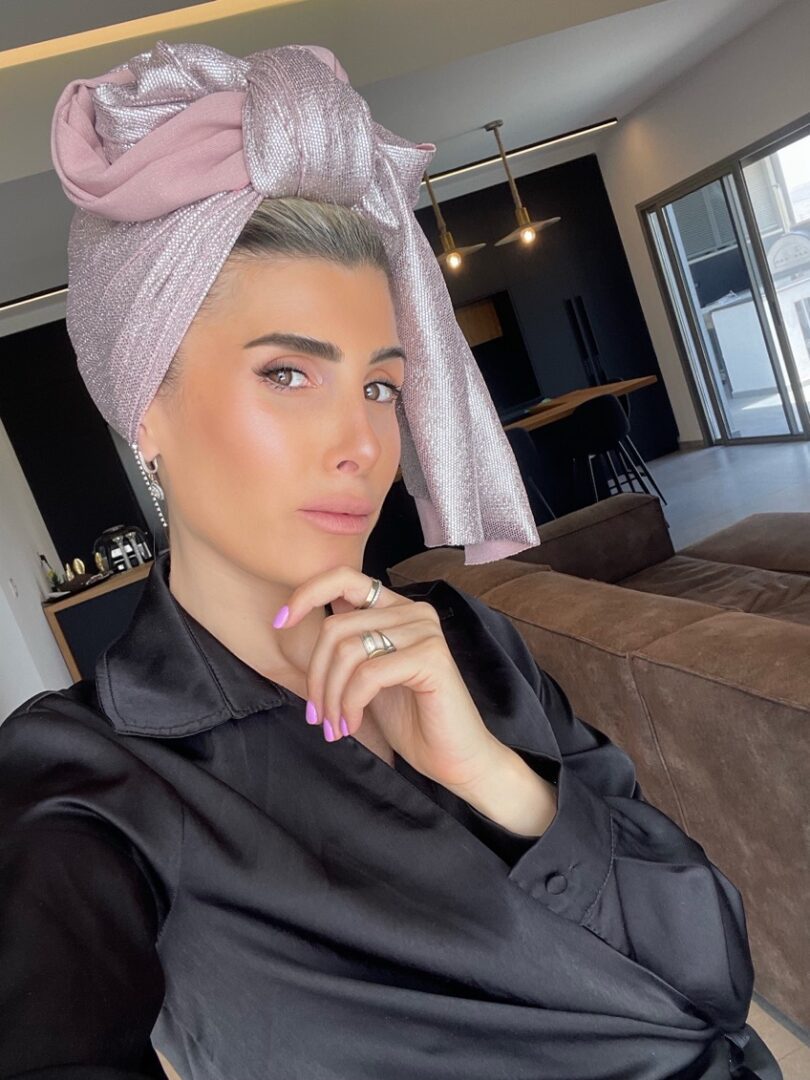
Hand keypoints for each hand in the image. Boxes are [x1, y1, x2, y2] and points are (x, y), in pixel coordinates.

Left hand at [273, 565, 503, 790]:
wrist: (454, 758)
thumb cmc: (410, 720)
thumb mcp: (365, 676)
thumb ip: (344, 645)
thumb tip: (290, 619)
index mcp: (396, 608)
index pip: (343, 577)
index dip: (305, 595)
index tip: (279, 624)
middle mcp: (413, 611)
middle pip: (335, 627)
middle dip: (316, 677)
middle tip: (318, 715)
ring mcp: (425, 631)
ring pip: (347, 650)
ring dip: (331, 695)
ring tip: (335, 725)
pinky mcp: (432, 658)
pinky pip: (368, 673)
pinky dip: (351, 703)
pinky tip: (353, 725)